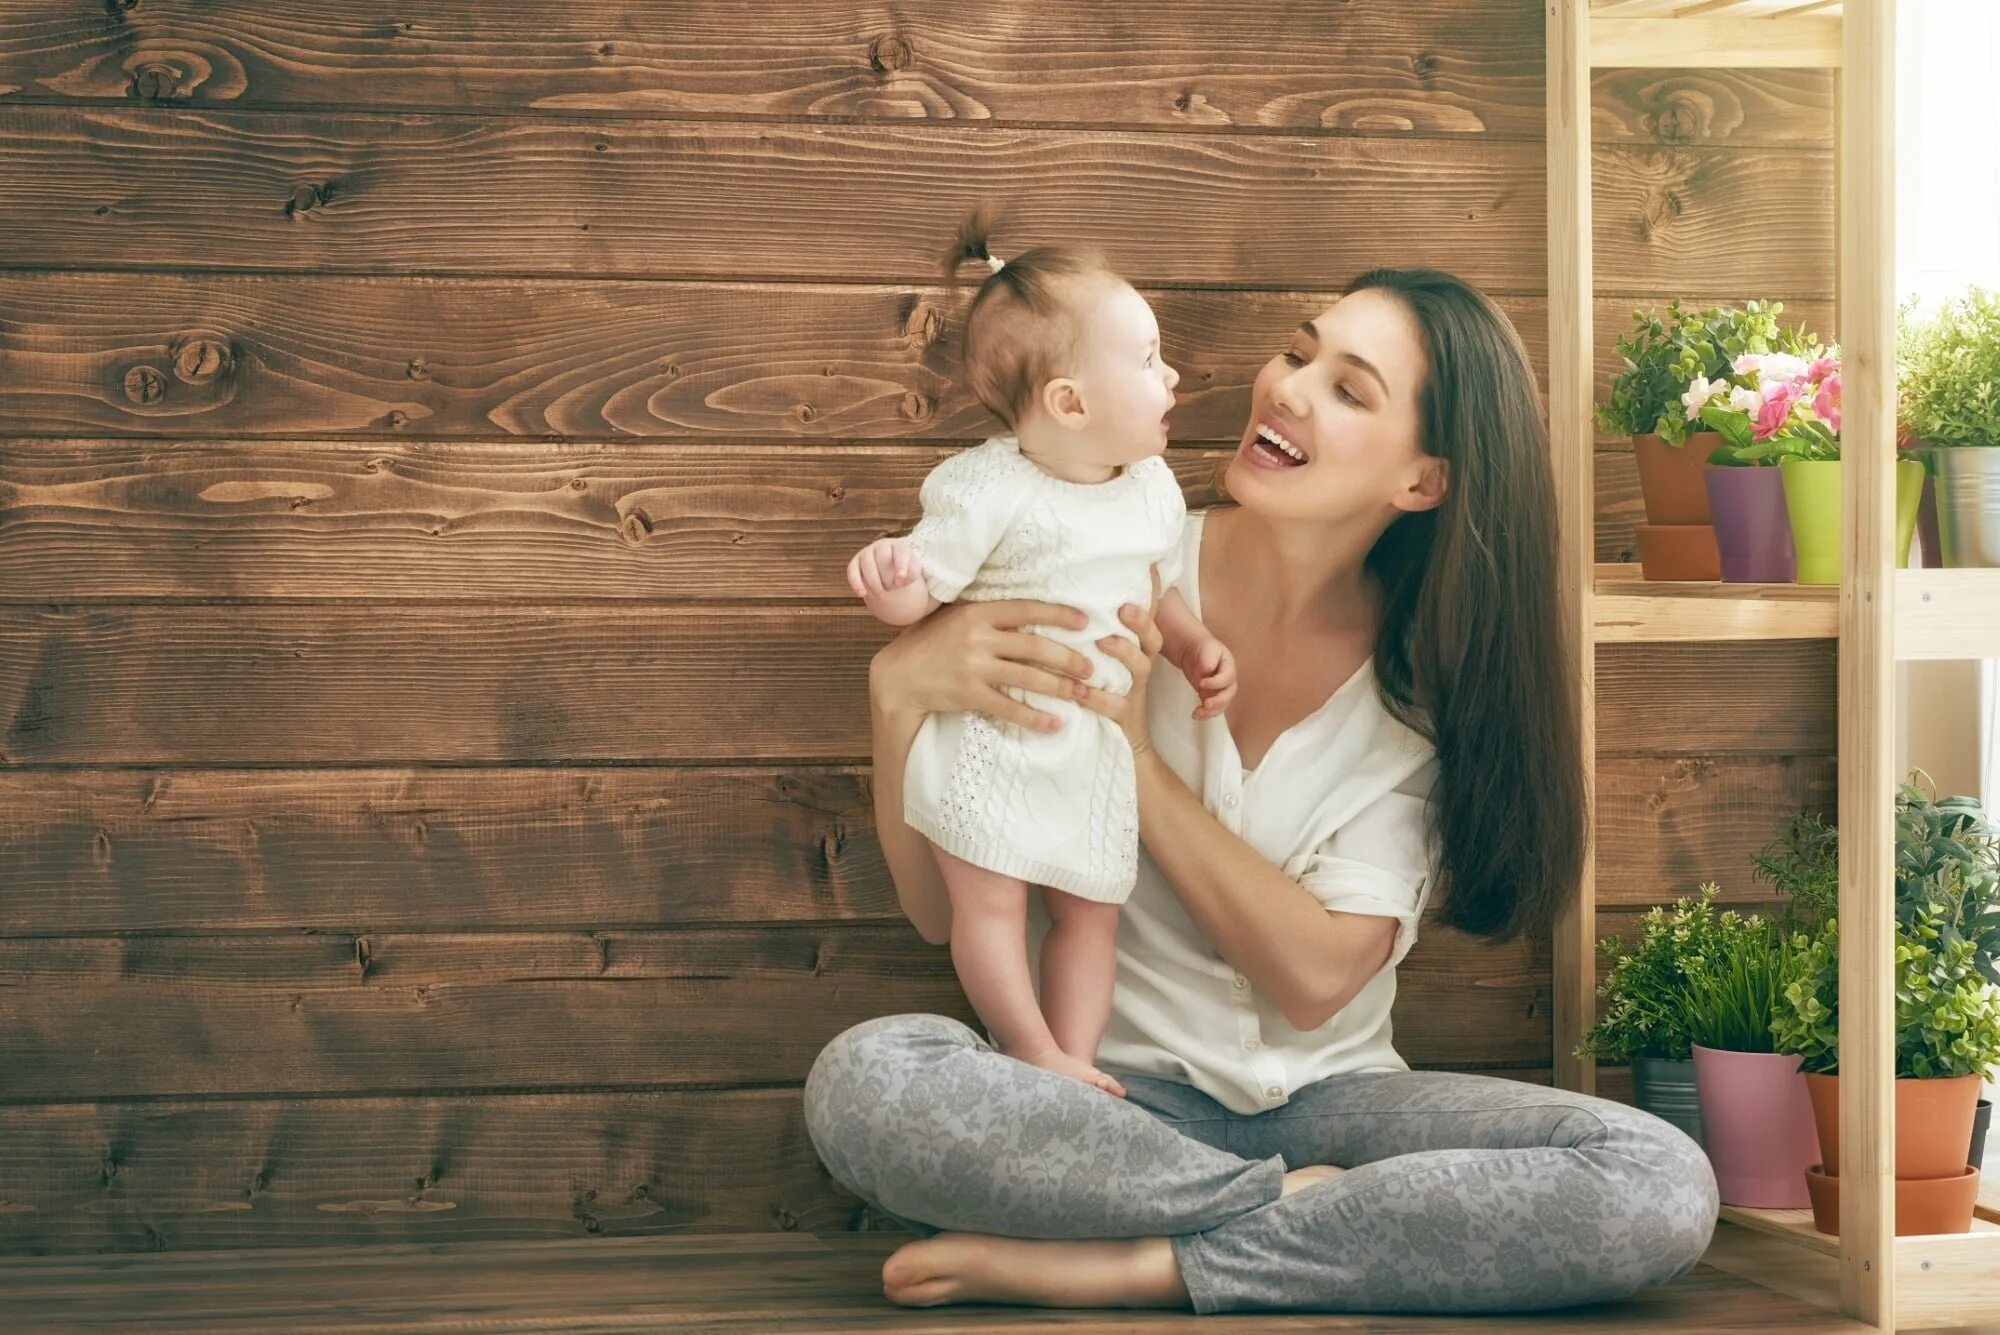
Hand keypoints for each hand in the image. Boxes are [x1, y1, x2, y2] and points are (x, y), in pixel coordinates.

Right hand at [847, 537, 932, 626]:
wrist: (893, 574)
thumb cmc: (907, 573)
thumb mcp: (915, 572)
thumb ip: (913, 574)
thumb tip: (903, 579)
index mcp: (900, 545)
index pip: (901, 552)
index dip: (901, 566)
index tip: (901, 582)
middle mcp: (882, 546)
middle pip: (882, 559)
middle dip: (887, 577)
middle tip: (893, 590)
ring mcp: (867, 553)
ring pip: (867, 564)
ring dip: (874, 582)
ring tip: (881, 595)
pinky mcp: (856, 562)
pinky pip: (852, 570)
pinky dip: (855, 582)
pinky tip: (862, 594)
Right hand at [869, 597, 1094, 733]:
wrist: (897, 676)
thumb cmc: (929, 642)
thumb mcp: (953, 616)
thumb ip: (984, 612)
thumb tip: (1024, 607)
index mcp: (977, 612)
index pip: (1026, 609)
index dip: (1058, 614)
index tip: (1084, 622)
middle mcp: (978, 637)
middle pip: (1035, 647)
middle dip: (1068, 658)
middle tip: (1091, 667)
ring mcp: (974, 667)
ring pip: (1028, 677)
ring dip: (1061, 687)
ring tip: (1083, 693)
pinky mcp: (969, 694)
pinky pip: (1009, 707)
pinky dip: (1034, 717)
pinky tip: (1055, 723)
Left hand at [1077, 566, 1163, 759]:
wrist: (1123, 744)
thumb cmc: (1106, 692)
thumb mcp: (1104, 660)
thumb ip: (1098, 631)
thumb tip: (1089, 595)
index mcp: (1137, 652)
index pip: (1150, 621)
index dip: (1150, 598)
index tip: (1146, 573)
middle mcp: (1140, 669)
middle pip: (1151, 640)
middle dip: (1140, 622)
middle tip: (1124, 607)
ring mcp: (1135, 692)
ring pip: (1138, 668)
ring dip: (1122, 652)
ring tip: (1101, 641)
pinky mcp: (1124, 717)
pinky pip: (1114, 706)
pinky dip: (1096, 697)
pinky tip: (1079, 690)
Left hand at [1187, 636, 1236, 720]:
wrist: (1193, 651)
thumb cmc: (1202, 648)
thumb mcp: (1206, 649)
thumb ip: (1208, 660)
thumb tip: (1207, 672)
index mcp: (1229, 666)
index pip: (1227, 677)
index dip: (1216, 683)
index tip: (1201, 683)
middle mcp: (1228, 680)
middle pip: (1229, 694)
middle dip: (1218, 701)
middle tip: (1206, 704)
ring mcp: (1221, 690)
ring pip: (1222, 704)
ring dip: (1211, 711)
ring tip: (1197, 713)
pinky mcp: (1212, 697)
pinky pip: (1213, 709)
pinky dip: (1206, 714)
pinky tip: (1196, 715)